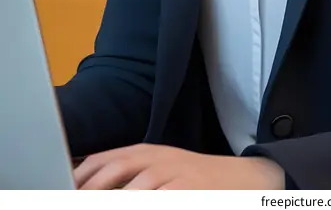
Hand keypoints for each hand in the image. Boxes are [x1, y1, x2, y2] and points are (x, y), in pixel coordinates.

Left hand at [73, 144, 284, 189]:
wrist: (242, 179)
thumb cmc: (192, 179)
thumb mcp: (159, 168)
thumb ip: (128, 174)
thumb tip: (88, 185)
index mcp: (144, 152)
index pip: (102, 161)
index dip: (79, 176)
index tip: (62, 189)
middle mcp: (156, 160)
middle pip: (112, 174)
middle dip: (90, 192)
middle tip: (73, 200)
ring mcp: (173, 176)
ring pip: (133, 193)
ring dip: (115, 202)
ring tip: (96, 205)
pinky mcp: (189, 191)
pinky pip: (161, 200)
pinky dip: (145, 202)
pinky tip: (137, 205)